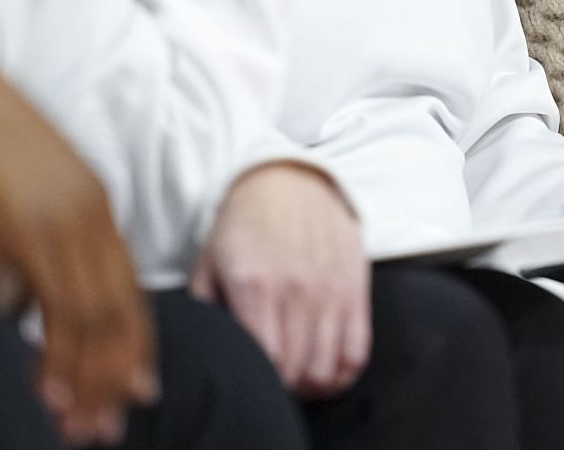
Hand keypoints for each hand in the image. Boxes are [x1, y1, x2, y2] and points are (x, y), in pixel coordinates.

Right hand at [0, 28, 156, 444]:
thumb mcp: (16, 192)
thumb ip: (29, 237)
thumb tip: (14, 287)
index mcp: (95, 203)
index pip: (127, 286)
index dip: (134, 341)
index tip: (137, 385)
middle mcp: (95, 214)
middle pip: (122, 310)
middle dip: (119, 374)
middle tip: (112, 424)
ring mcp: (69, 223)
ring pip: (96, 319)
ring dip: (88, 380)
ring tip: (81, 427)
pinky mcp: (36, 233)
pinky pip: (60, 309)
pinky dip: (59, 358)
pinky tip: (49, 393)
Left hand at [192, 163, 370, 396]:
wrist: (291, 177)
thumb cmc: (246, 222)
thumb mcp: (209, 261)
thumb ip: (205, 309)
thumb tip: (211, 349)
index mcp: (254, 285)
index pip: (265, 363)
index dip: (260, 381)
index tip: (254, 376)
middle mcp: (296, 290)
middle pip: (296, 370)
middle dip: (283, 385)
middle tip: (274, 378)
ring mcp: (330, 290)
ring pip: (327, 367)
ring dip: (311, 382)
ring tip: (299, 375)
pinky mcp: (355, 287)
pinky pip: (358, 350)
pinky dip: (343, 371)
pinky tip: (328, 367)